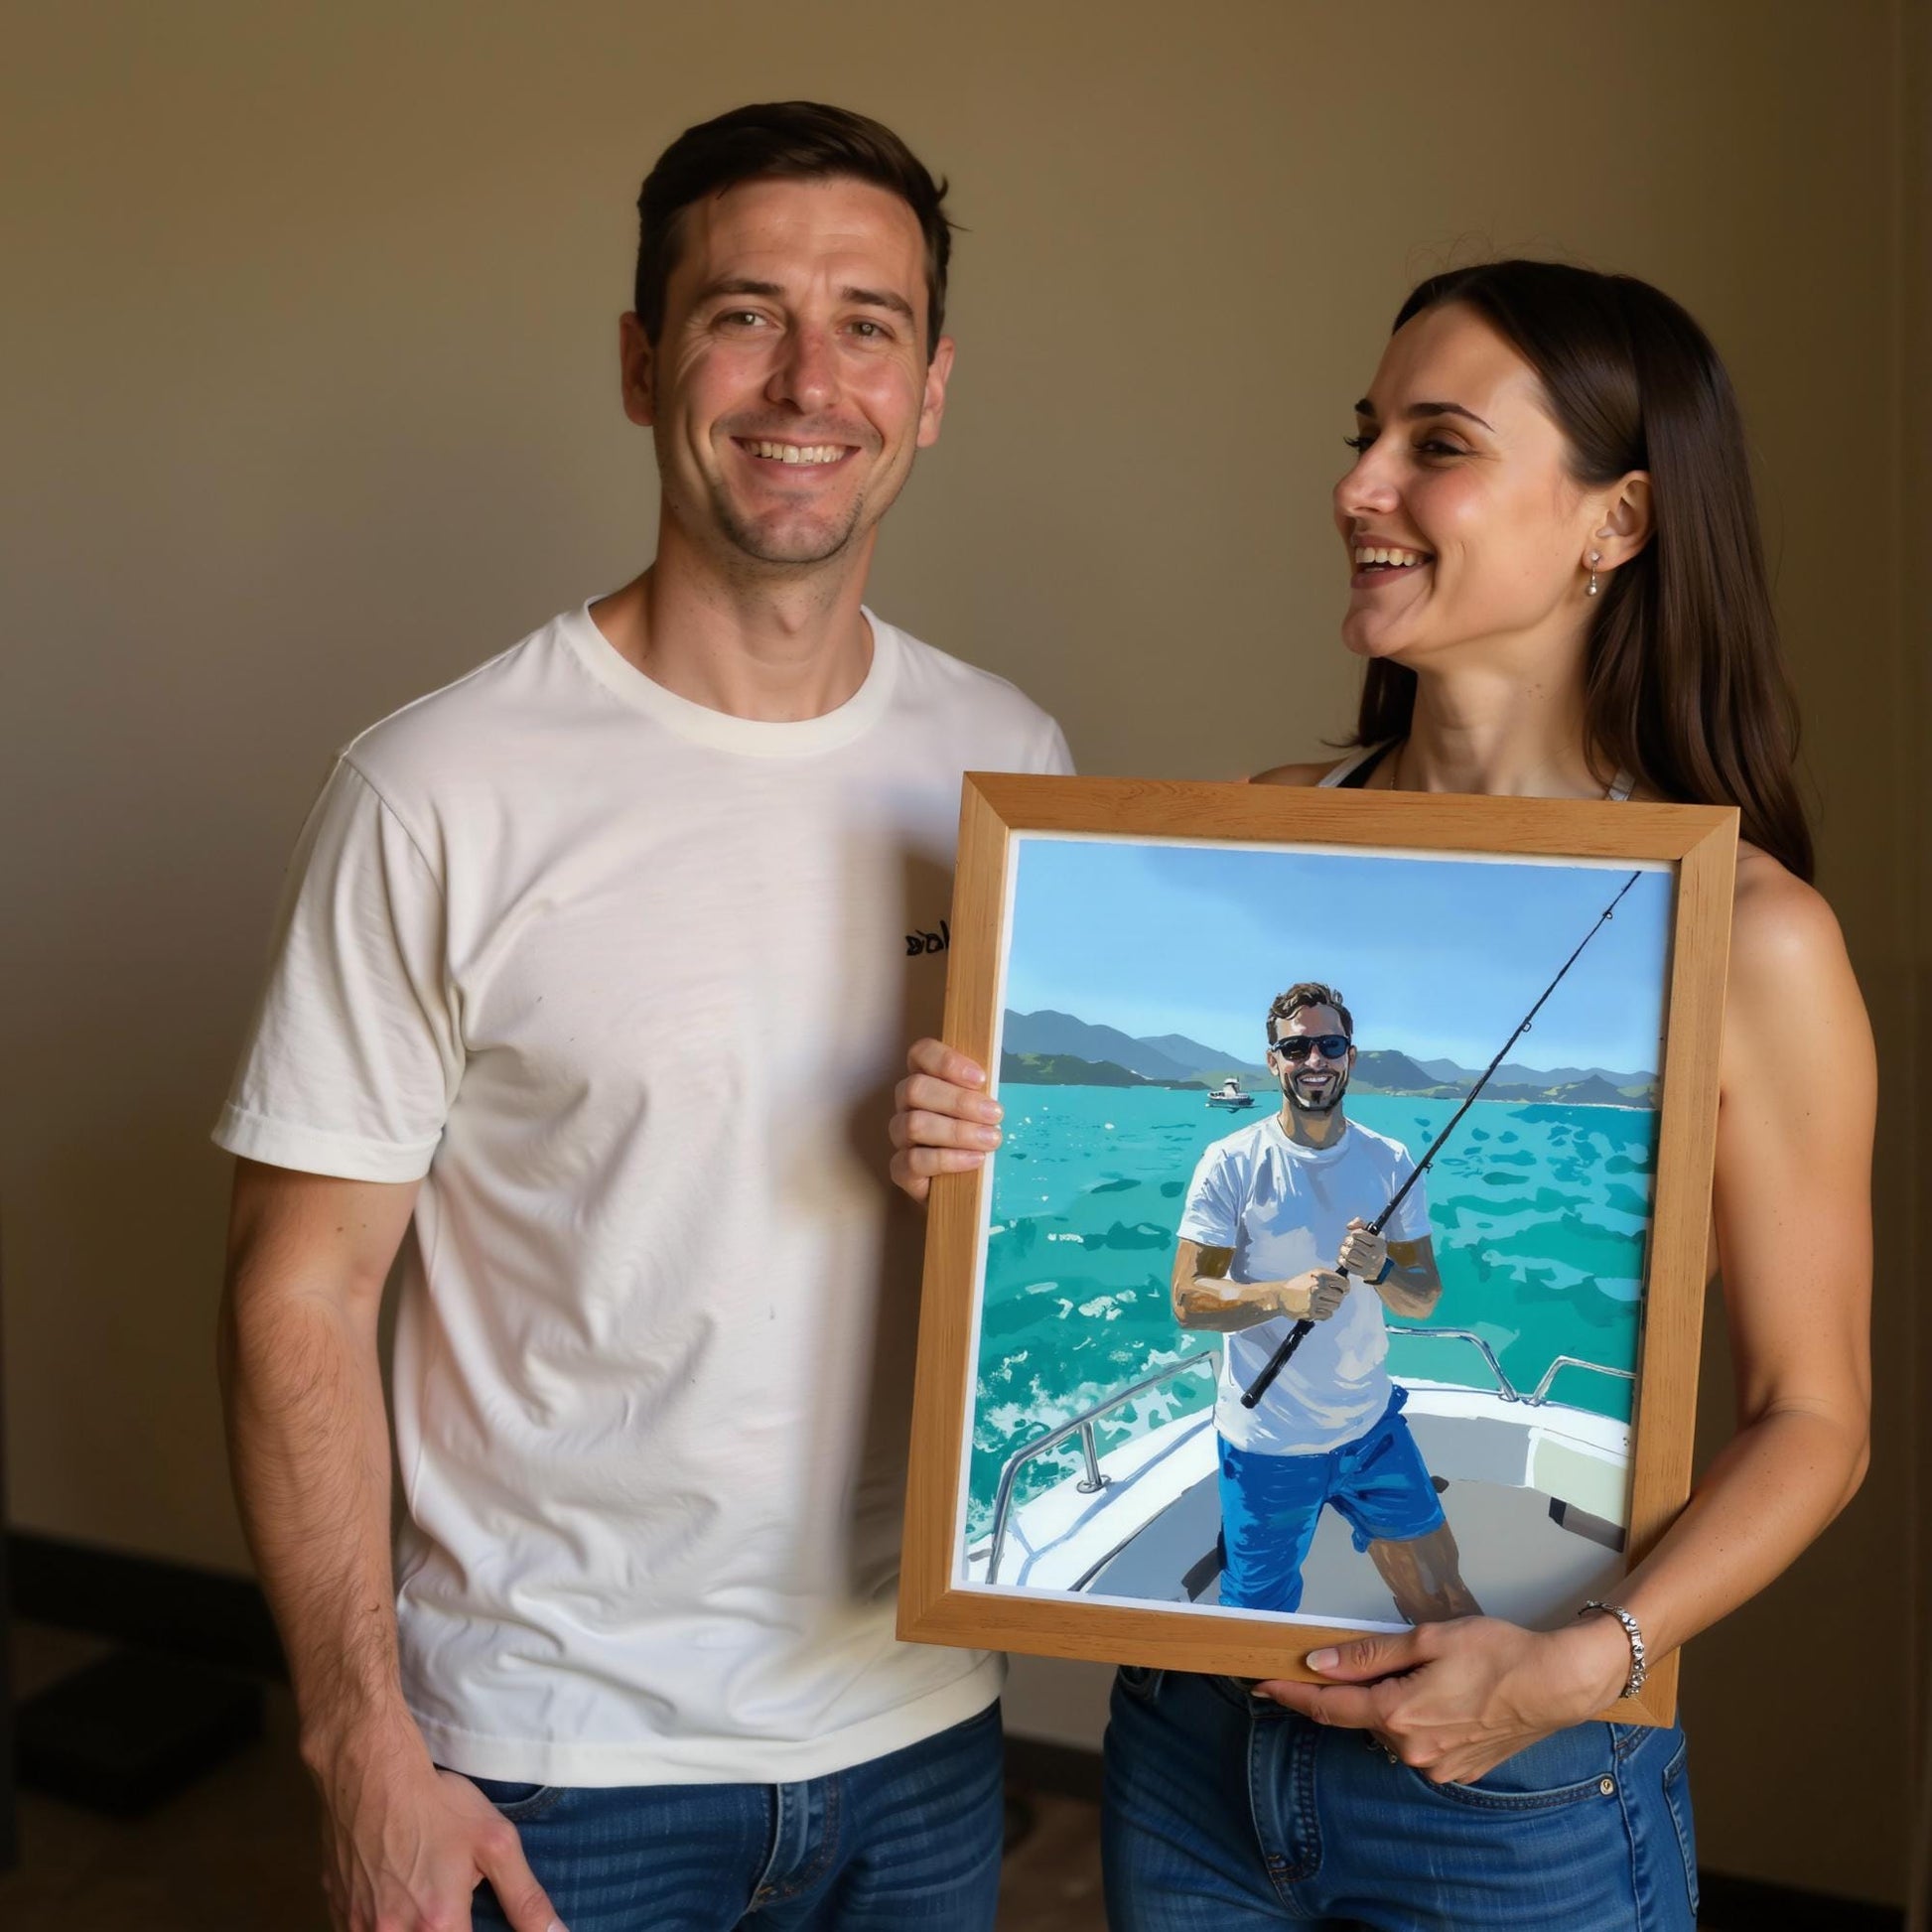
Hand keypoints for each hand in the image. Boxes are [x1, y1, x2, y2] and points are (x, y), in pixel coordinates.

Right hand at [308, 1709, 563, 1931]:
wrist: (370, 1776)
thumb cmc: (436, 1805)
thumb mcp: (495, 1842)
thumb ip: (525, 1898)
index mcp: (438, 1924)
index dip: (471, 1930)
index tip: (467, 1915)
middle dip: (440, 1925)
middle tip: (446, 1901)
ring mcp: (358, 1927)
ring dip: (411, 1923)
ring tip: (418, 1891)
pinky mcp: (335, 1913)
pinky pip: (359, 1931)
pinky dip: (380, 1923)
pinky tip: (390, 1894)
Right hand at [889, 1038, 1003, 1202]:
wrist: (969, 1190)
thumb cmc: (980, 1141)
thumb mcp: (987, 1114)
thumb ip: (988, 1097)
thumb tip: (1008, 1089)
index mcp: (927, 1080)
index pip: (921, 1054)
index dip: (946, 1061)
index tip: (981, 1078)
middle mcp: (907, 1105)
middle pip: (916, 1088)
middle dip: (959, 1101)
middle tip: (995, 1114)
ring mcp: (901, 1137)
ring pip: (914, 1123)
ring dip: (956, 1131)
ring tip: (990, 1140)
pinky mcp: (901, 1170)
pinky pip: (913, 1161)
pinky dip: (947, 1160)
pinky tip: (974, 1161)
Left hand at [1252, 1615, 1632, 1785]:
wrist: (1558, 1684)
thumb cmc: (1497, 1652)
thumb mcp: (1426, 1639)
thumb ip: (1368, 1655)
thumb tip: (1318, 1663)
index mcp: (1399, 1714)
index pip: (1328, 1708)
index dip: (1290, 1695)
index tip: (1260, 1685)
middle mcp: (1413, 1750)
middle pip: (1362, 1717)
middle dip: (1356, 1690)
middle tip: (1372, 1659)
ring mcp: (1438, 1767)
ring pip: (1393, 1730)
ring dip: (1392, 1705)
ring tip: (1430, 1674)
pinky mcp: (1460, 1771)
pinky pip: (1422, 1744)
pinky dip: (1420, 1721)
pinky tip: (1447, 1697)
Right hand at [1278, 1268, 1347, 1321]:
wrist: (1280, 1296)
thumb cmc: (1298, 1285)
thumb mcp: (1313, 1274)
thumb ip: (1329, 1277)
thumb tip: (1346, 1285)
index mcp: (1320, 1275)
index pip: (1343, 1283)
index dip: (1345, 1288)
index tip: (1344, 1290)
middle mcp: (1318, 1286)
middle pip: (1340, 1296)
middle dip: (1337, 1298)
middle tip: (1330, 1297)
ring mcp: (1314, 1300)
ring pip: (1335, 1306)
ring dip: (1331, 1306)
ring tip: (1323, 1303)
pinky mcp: (1311, 1312)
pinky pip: (1328, 1314)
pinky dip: (1325, 1313)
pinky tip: (1318, 1309)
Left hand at [1337, 1217, 1386, 1280]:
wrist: (1380, 1268)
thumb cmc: (1373, 1248)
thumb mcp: (1372, 1234)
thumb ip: (1360, 1224)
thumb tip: (1349, 1226)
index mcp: (1379, 1243)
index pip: (1360, 1234)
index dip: (1354, 1233)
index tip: (1354, 1235)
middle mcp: (1375, 1254)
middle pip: (1353, 1244)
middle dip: (1347, 1241)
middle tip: (1348, 1243)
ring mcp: (1369, 1265)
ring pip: (1349, 1254)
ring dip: (1344, 1250)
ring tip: (1345, 1250)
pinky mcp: (1362, 1273)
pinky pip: (1347, 1265)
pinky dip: (1342, 1260)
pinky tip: (1344, 1258)